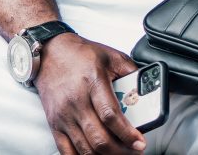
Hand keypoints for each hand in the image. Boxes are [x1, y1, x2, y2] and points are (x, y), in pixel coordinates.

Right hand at [34, 33, 146, 153]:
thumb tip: (147, 88)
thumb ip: (131, 71)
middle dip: (121, 151)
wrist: (50, 52)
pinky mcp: (54, 124)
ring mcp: (64, 115)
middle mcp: (76, 100)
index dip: (127, 134)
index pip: (110, 115)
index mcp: (92, 81)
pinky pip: (67, 152)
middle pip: (100, 138)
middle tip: (134, 150)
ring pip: (86, 149)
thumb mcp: (110, 55)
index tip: (140, 142)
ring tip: (119, 153)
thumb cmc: (80, 54)